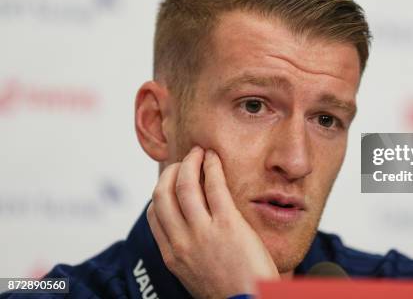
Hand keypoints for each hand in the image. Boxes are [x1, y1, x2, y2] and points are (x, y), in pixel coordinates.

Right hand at [147, 146, 279, 298]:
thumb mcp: (196, 275)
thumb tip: (188, 230)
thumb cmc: (231, 291)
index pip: (155, 214)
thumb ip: (188, 252)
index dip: (161, 191)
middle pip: (162, 195)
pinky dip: (211, 166)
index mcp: (173, 256)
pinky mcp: (228, 224)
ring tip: (198, 153)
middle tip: (183, 161)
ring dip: (189, 162)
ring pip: (184, 185)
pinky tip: (214, 158)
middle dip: (170, 172)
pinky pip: (214, 186)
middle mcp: (182, 242)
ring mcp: (203, 232)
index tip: (172, 181)